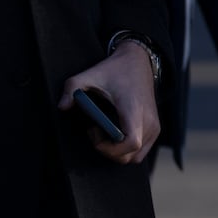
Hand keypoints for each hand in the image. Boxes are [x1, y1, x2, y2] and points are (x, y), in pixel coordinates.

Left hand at [57, 41, 159, 163]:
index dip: (110, 149)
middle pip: (130, 155)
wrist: (139, 61)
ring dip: (118, 152)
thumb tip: (62, 107)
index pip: (130, 143)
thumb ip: (72, 88)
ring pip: (136, 156)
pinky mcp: (155, 128)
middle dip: (108, 151)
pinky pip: (142, 150)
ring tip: (105, 133)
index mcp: (134, 110)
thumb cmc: (116, 70)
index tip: (94, 134)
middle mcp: (148, 121)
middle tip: (95, 132)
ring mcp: (154, 126)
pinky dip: (127, 149)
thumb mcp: (90, 74)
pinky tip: (115, 133)